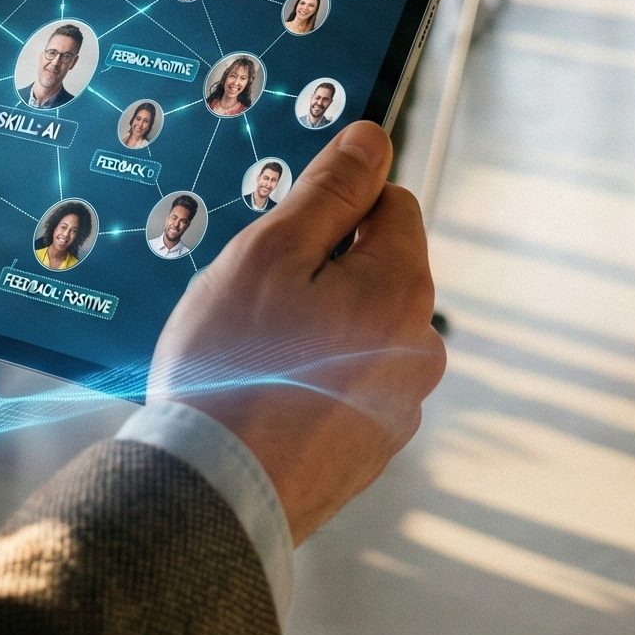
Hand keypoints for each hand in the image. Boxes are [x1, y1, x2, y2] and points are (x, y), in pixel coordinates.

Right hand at [151, 123, 444, 543]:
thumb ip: (329, 191)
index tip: (284, 234)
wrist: (215, 495)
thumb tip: (373, 139)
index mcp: (402, 290)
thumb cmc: (234, 368)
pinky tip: (263, 398)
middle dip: (323, 271)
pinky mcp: (371, 449)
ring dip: (317, 328)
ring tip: (253, 356)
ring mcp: (399, 406)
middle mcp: (419, 349)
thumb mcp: (270, 253)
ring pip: (359, 331)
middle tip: (255, 300)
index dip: (335, 207)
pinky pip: (346, 386)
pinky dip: (312, 381)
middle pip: (376, 271)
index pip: (393, 205)